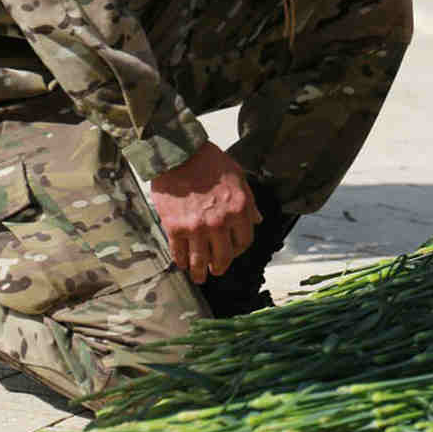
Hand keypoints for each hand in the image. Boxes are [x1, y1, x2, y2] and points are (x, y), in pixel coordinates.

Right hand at [150, 142, 261, 283]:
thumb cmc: (210, 162)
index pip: (244, 241)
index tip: (233, 252)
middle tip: (216, 271)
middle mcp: (220, 223)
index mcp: (238, 210)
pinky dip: (181, 261)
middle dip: (220, 267)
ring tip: (199, 277)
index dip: (239, 250)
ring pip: (200, 259)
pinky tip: (183, 264)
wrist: (179, 154)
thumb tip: (257, 220)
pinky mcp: (175, 227)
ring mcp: (196, 227)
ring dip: (200, 272)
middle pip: (224, 256)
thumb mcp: (239, 178)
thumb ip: (249, 202)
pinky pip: (179, 252)